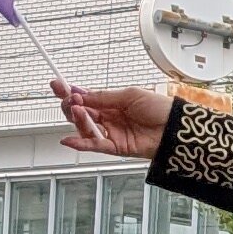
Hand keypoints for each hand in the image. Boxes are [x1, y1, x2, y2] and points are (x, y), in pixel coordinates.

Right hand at [54, 80, 173, 159]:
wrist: (175, 127)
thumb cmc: (160, 108)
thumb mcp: (129, 95)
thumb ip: (103, 97)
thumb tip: (81, 94)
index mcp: (112, 103)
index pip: (85, 98)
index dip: (70, 92)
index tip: (57, 85)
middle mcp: (110, 118)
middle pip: (81, 113)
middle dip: (71, 105)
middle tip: (70, 99)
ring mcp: (112, 133)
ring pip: (85, 128)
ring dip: (77, 120)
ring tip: (77, 110)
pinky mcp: (116, 147)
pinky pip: (94, 146)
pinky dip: (80, 144)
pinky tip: (68, 139)